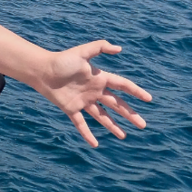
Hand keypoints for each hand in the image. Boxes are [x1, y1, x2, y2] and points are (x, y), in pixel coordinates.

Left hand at [35, 41, 149, 146]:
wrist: (42, 70)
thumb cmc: (61, 60)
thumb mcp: (82, 52)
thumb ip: (100, 47)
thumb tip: (119, 49)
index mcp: (99, 78)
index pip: (122, 86)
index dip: (135, 91)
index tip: (148, 99)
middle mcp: (94, 91)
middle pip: (116, 104)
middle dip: (130, 114)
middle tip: (143, 125)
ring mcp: (83, 101)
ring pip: (102, 116)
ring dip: (113, 126)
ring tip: (124, 136)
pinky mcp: (71, 109)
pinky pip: (81, 124)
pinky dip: (87, 134)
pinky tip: (95, 144)